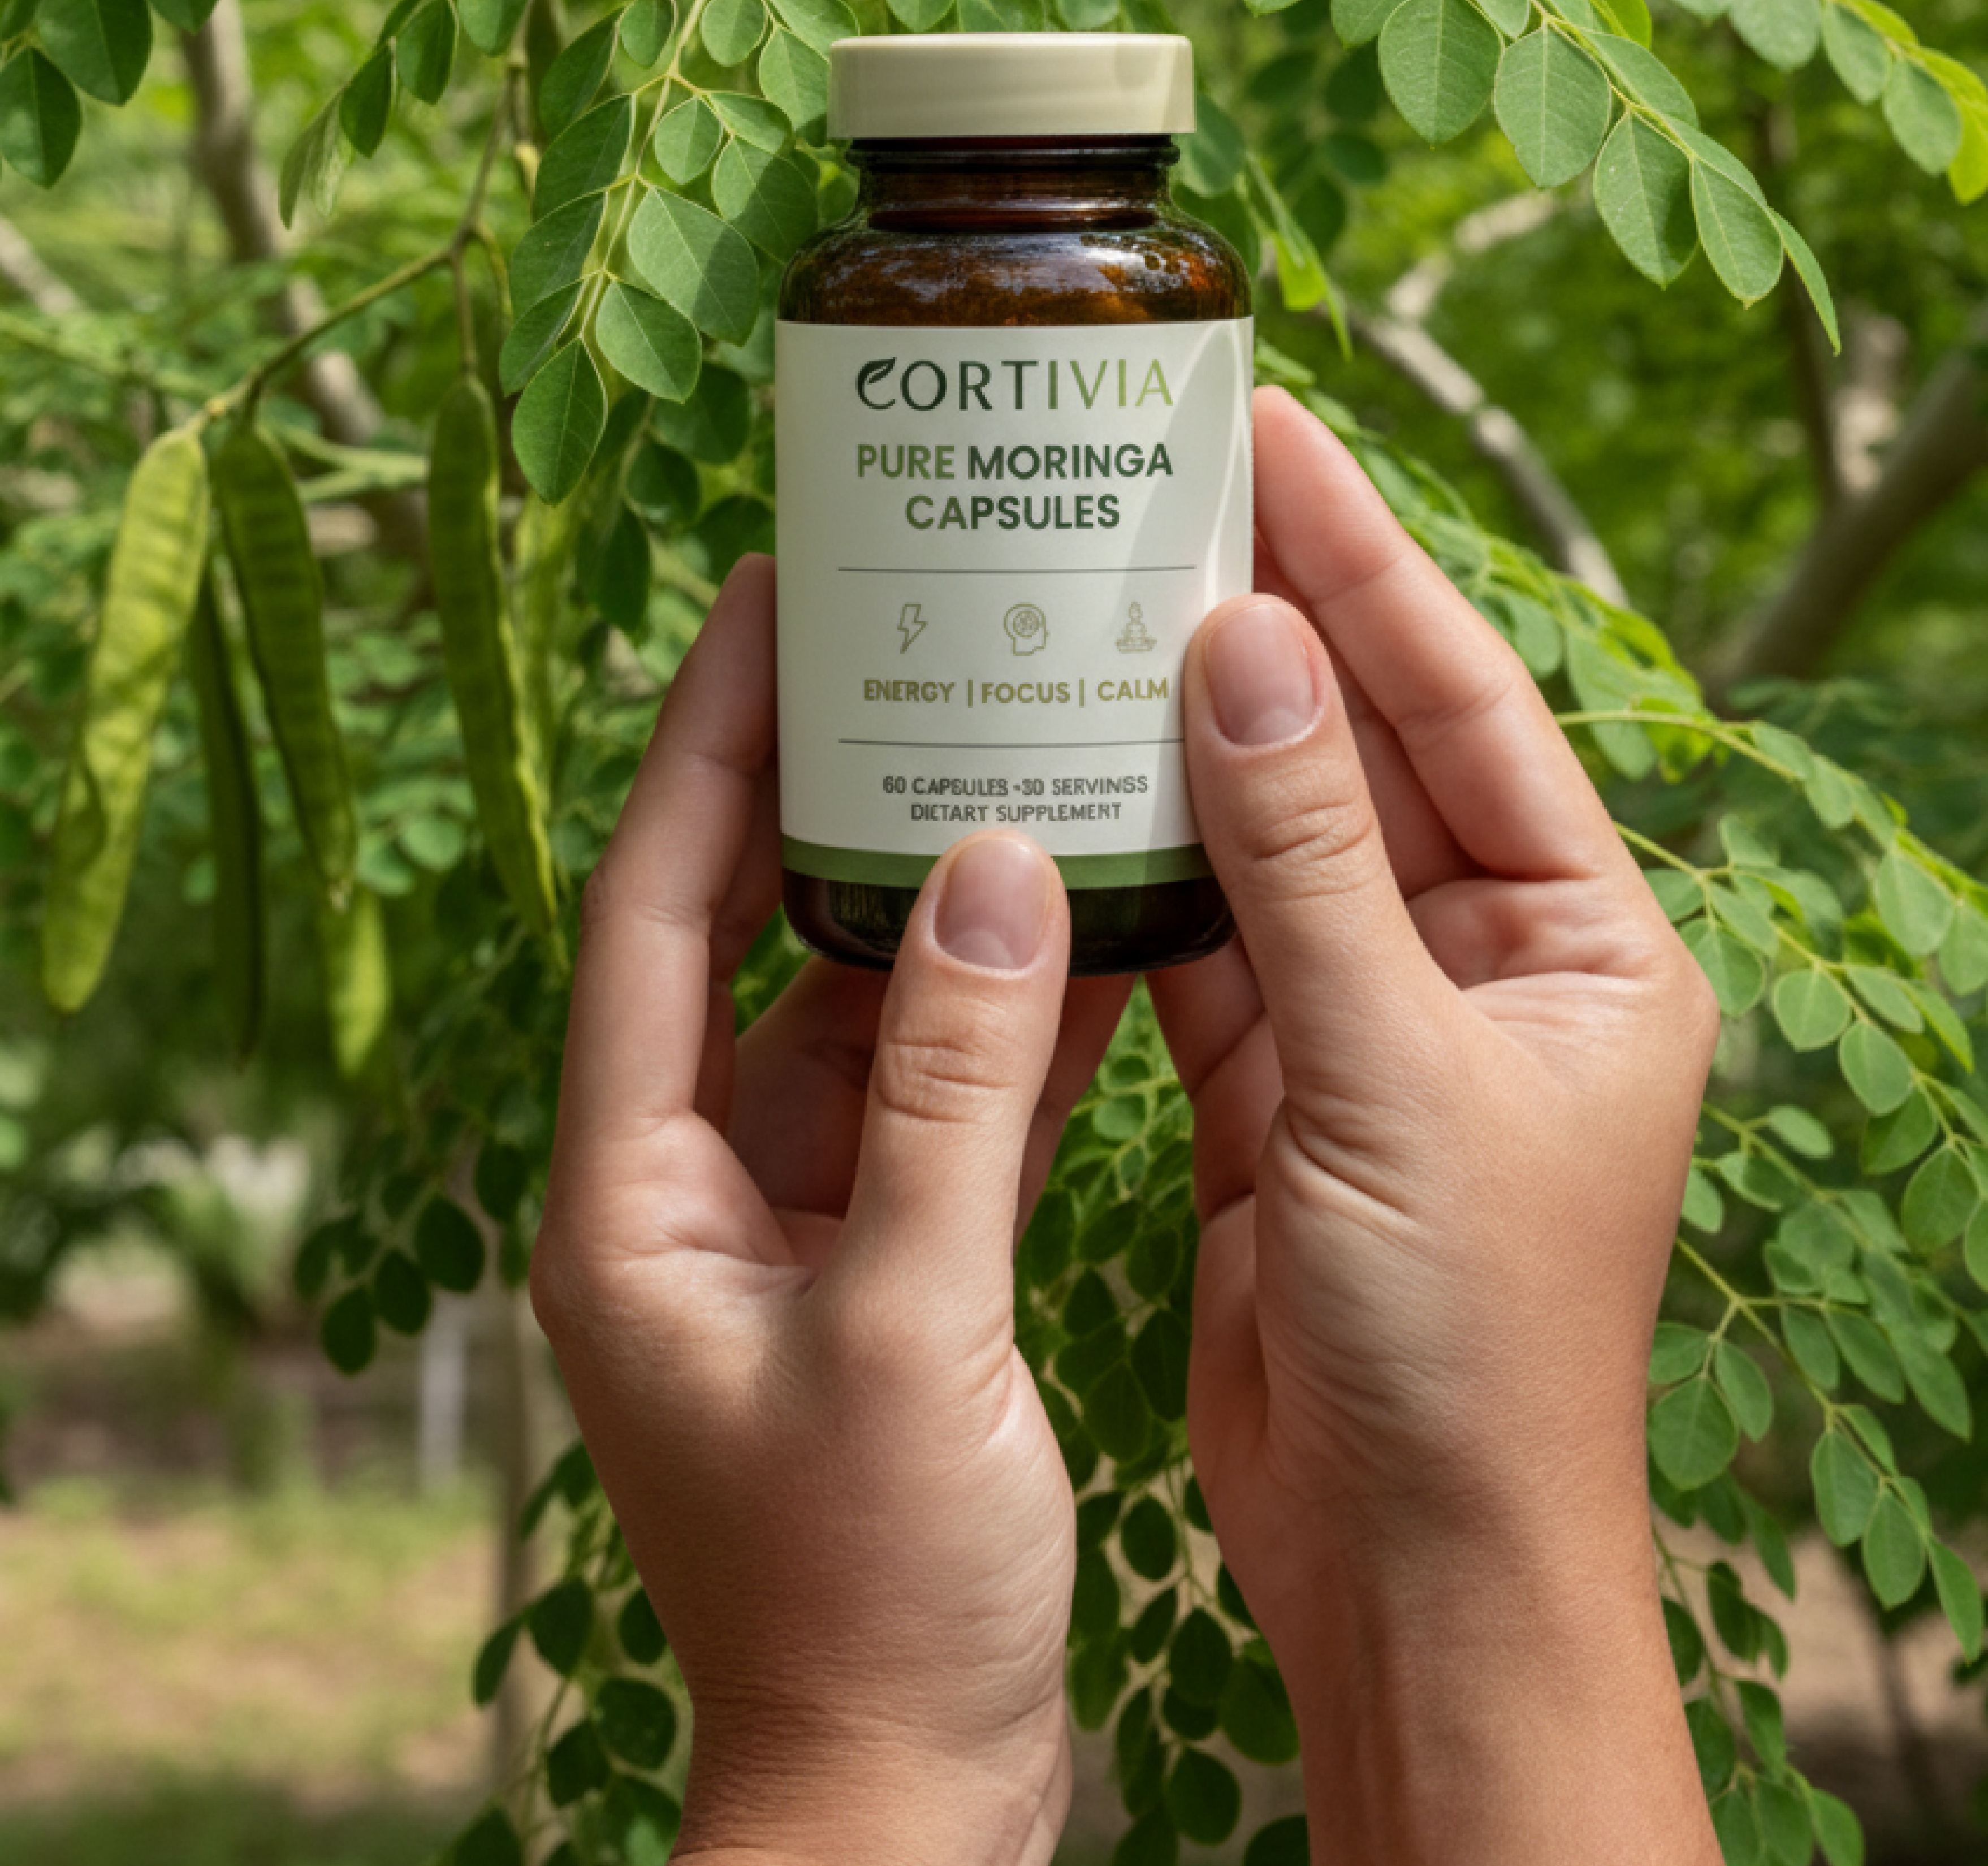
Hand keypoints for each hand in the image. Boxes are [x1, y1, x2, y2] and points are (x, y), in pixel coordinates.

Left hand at [531, 556, 1126, 1865]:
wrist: (903, 1793)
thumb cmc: (874, 1598)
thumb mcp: (914, 1327)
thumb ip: (954, 1094)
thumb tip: (998, 874)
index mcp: (631, 1196)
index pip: (649, 910)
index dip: (701, 743)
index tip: (763, 600)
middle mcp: (688, 1191)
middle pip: (745, 939)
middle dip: (817, 791)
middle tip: (895, 637)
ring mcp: (784, 1228)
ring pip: (852, 1012)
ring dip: (929, 900)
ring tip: (1008, 747)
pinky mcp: (877, 1269)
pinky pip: (931, 1100)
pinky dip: (1000, 1021)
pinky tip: (1089, 928)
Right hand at [1151, 388, 1721, 1864]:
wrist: (1412, 1572)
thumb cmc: (1468, 1347)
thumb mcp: (1393, 1075)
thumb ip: (1312, 860)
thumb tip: (1251, 648)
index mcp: (1588, 943)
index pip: (1468, 703)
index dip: (1368, 562)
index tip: (1276, 435)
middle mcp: (1493, 963)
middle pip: (1365, 750)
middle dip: (1269, 620)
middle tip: (1164, 478)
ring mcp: (1381, 1022)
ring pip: (1272, 837)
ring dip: (1188, 732)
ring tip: (1091, 593)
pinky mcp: (1281, 1087)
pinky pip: (1208, 937)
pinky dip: (1142, 863)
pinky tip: (1068, 772)